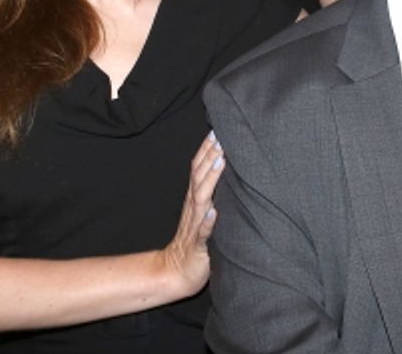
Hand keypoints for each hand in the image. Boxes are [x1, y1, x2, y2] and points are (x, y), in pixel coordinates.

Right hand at [158, 131, 224, 298]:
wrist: (177, 272)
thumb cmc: (196, 239)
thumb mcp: (204, 211)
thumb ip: (211, 191)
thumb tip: (223, 166)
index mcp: (196, 199)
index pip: (199, 169)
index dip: (207, 150)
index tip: (217, 130)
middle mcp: (194, 208)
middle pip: (199, 177)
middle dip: (210, 156)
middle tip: (221, 136)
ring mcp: (195, 226)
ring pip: (201, 199)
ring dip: (210, 180)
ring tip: (220, 162)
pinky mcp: (198, 245)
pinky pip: (202, 233)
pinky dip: (208, 222)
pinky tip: (214, 213)